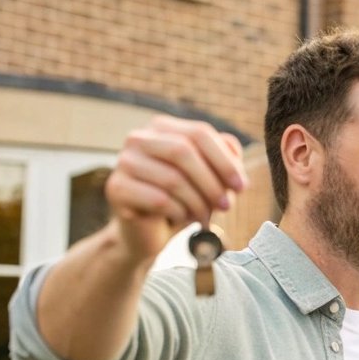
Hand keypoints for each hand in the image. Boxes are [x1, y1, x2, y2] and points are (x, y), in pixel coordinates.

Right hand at [106, 115, 246, 261]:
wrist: (148, 232)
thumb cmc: (182, 200)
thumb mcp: (208, 178)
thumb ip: (224, 159)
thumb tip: (234, 155)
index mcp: (162, 128)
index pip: (199, 133)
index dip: (224, 160)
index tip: (241, 186)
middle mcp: (139, 138)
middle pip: (183, 151)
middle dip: (211, 182)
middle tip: (226, 205)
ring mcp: (124, 162)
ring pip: (172, 179)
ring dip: (197, 202)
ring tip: (205, 217)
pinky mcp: (117, 189)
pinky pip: (158, 200)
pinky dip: (179, 213)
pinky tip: (181, 219)